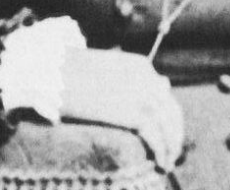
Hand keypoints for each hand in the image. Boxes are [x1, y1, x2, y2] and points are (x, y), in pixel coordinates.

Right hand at [60, 47, 183, 171]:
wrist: (56, 72)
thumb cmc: (73, 71)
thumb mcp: (106, 71)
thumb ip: (130, 80)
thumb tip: (164, 84)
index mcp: (140, 65)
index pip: (164, 93)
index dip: (168, 116)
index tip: (167, 132)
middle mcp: (147, 77)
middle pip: (171, 110)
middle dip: (174, 134)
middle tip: (171, 152)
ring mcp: (143, 94)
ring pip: (168, 126)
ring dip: (171, 147)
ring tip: (166, 164)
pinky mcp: (135, 113)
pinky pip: (156, 137)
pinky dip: (162, 153)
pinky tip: (160, 164)